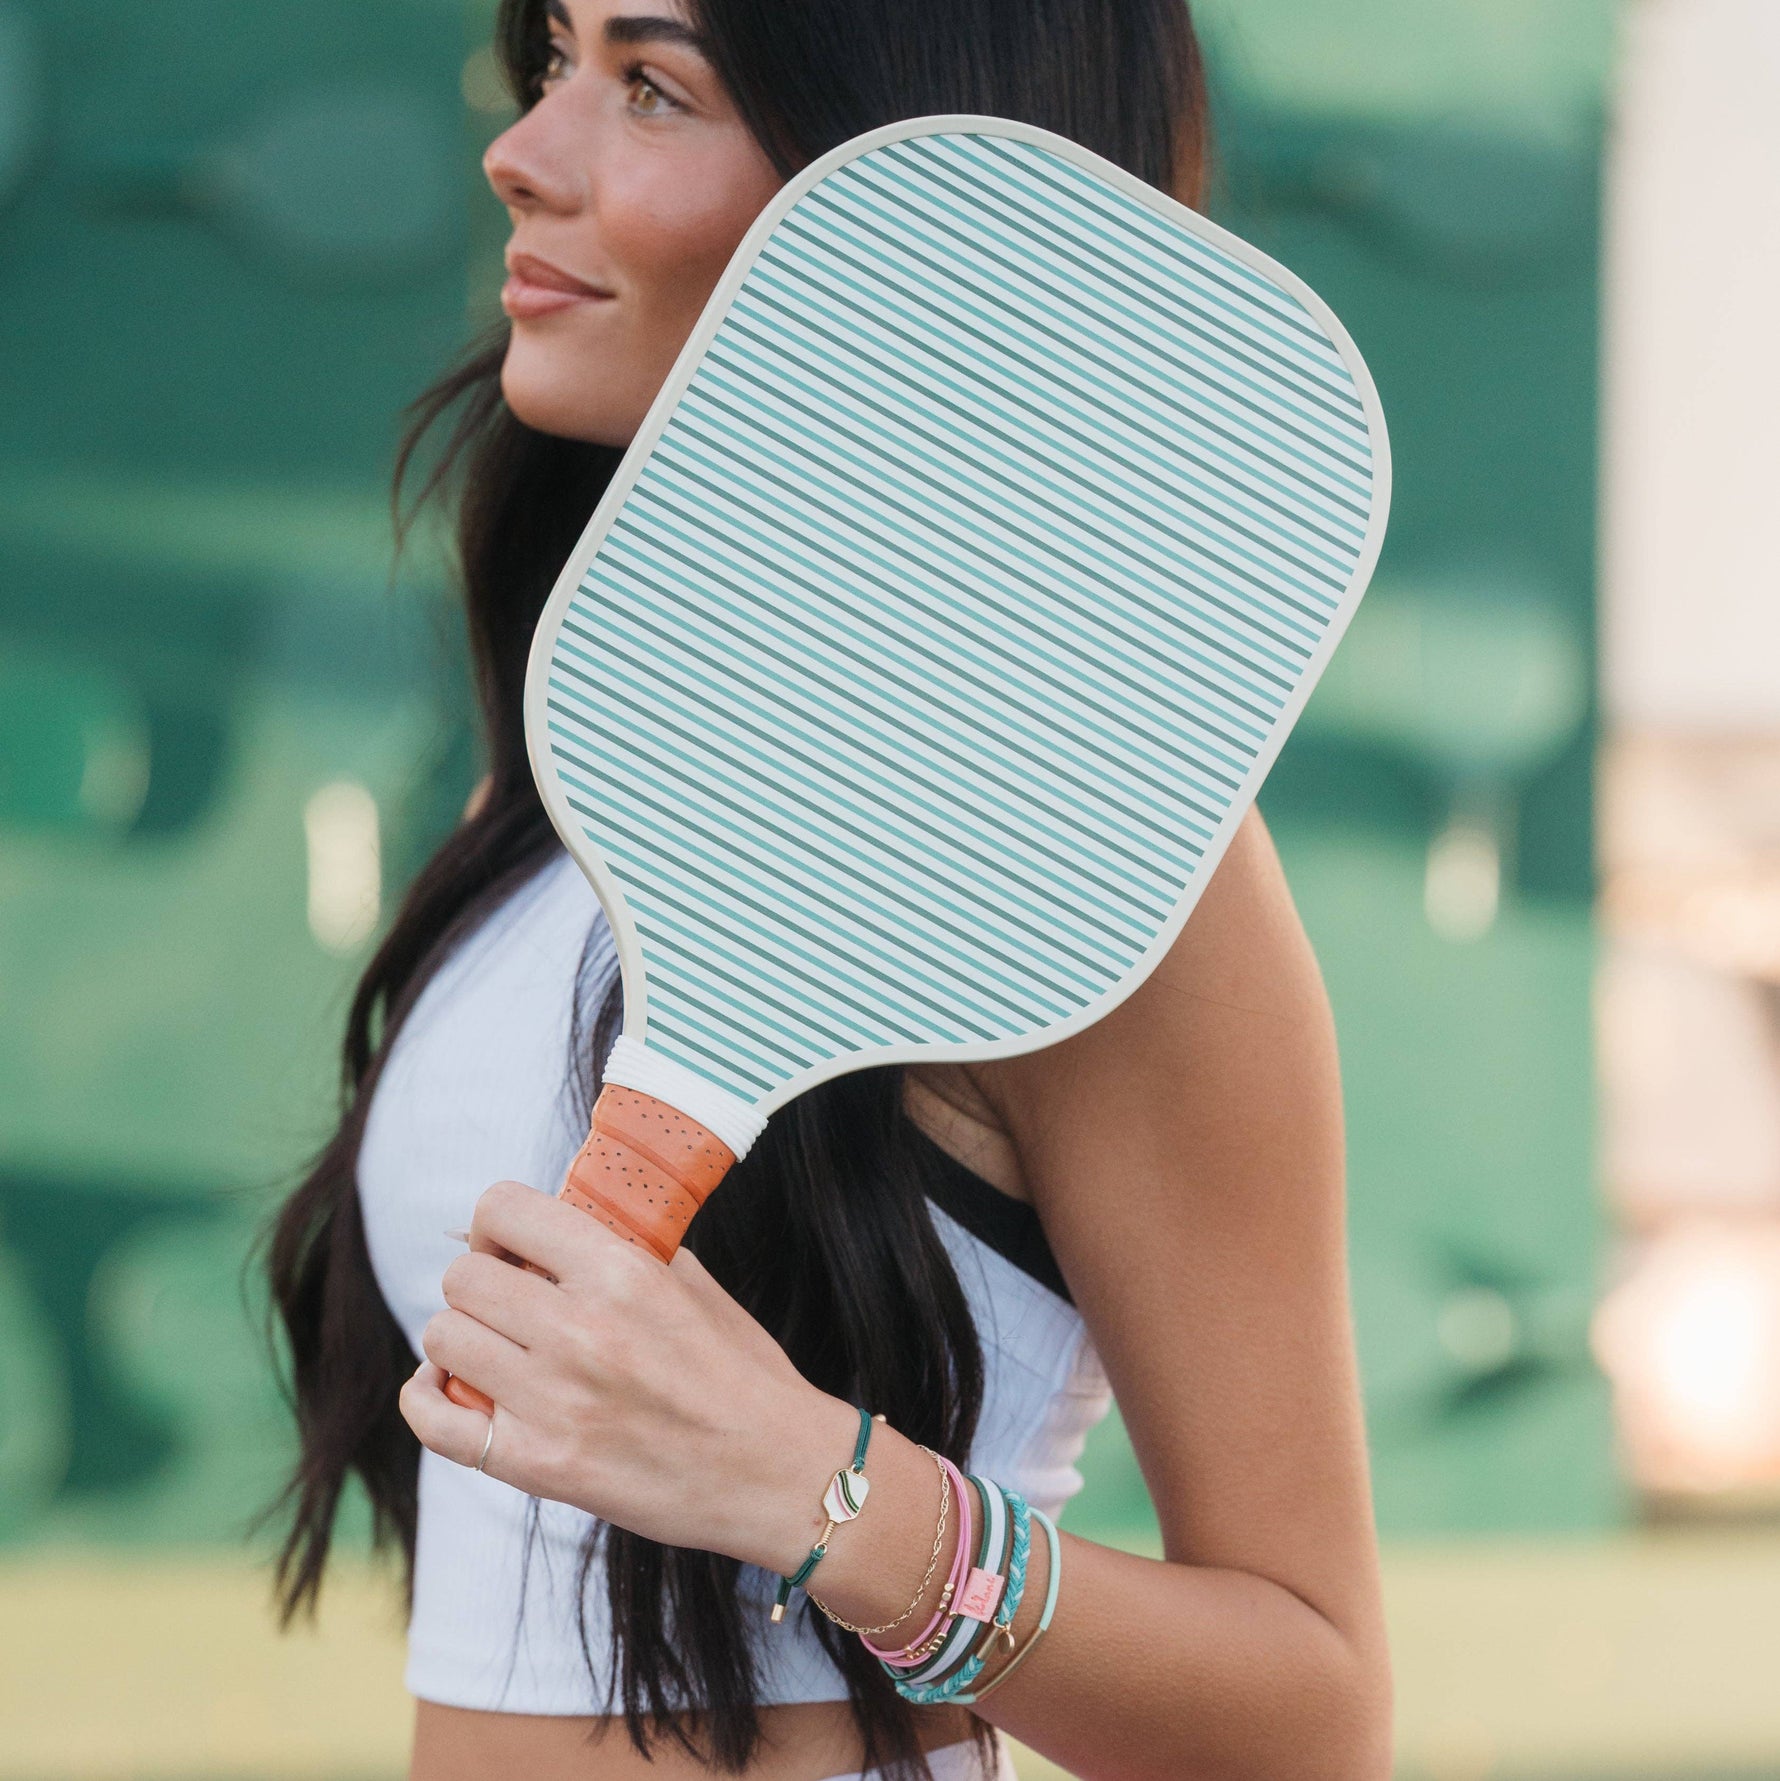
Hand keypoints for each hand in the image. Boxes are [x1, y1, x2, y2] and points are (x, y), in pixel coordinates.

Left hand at [399, 1179, 857, 1572]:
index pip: (503, 1209)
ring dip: (461, 1337)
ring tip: (495, 1348)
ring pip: (444, 1338)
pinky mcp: (540, 1466)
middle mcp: (580, 1330)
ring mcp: (555, 1403)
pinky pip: (435, 1420)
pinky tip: (447, 1389)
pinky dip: (427, 1398)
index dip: (496, 1222)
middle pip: (464, 1277)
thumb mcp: (693, 1284)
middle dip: (480, 1280)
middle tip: (508, 1300)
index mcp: (622, 1272)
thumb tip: (544, 1226)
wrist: (778, 1473)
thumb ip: (621, 1247)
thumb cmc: (741, 1373)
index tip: (511, 1242)